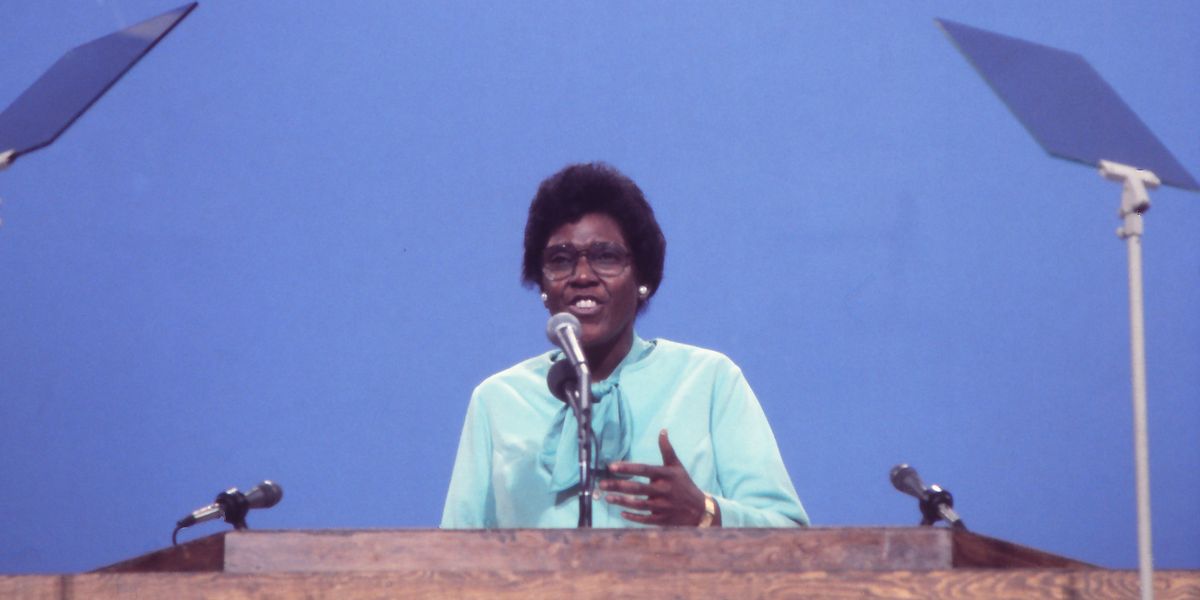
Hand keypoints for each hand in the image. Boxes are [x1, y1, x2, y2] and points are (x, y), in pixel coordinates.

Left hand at [599, 429, 717, 526]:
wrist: (698, 509)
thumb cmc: (684, 484)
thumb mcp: (677, 466)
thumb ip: (667, 450)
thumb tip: (662, 430)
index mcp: (666, 475)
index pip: (643, 469)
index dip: (627, 468)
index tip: (611, 466)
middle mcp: (663, 490)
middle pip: (636, 488)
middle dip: (617, 486)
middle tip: (601, 484)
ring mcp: (662, 506)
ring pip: (638, 504)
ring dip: (621, 501)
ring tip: (606, 498)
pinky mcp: (662, 519)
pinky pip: (644, 519)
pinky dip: (632, 516)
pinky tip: (621, 512)